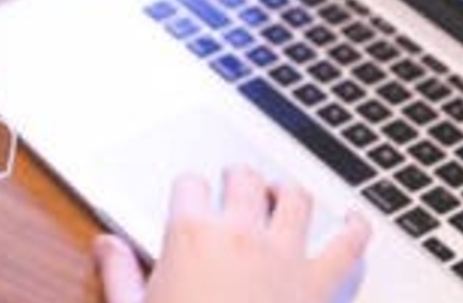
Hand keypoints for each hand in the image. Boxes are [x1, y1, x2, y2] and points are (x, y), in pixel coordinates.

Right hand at [94, 166, 370, 302]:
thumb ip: (119, 273)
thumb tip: (106, 244)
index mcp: (192, 237)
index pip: (190, 185)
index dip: (190, 189)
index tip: (191, 196)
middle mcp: (242, 235)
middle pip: (244, 180)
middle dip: (239, 178)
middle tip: (237, 183)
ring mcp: (286, 255)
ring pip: (296, 199)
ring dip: (289, 192)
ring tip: (283, 193)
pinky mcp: (322, 283)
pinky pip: (349, 244)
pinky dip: (356, 228)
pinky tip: (355, 222)